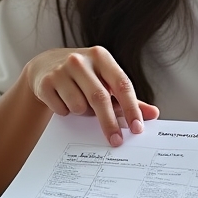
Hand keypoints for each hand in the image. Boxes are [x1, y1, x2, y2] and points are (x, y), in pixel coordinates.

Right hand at [25, 45, 159, 146]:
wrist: (45, 66)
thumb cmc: (83, 76)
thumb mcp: (105, 79)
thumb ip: (127, 98)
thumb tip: (153, 114)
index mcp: (101, 56)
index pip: (121, 84)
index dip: (131, 107)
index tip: (137, 128)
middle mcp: (80, 60)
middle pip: (99, 97)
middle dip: (109, 123)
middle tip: (116, 141)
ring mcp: (60, 70)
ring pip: (79, 106)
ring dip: (83, 114)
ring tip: (80, 104)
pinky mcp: (45, 83)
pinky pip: (62, 110)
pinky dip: (66, 112)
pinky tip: (63, 101)